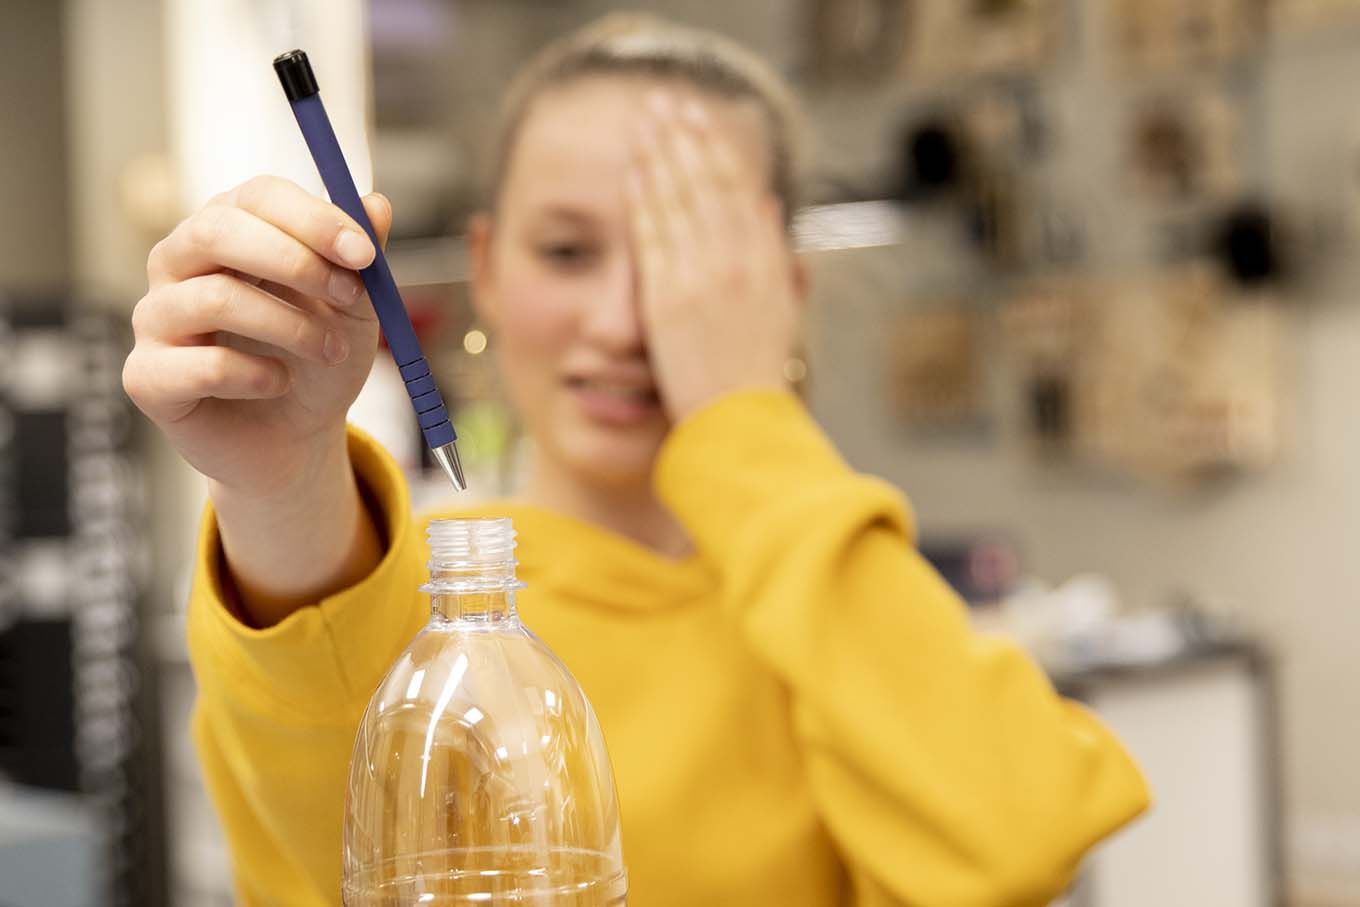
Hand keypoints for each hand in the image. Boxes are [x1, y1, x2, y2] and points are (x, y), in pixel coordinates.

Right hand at [123, 175, 391, 496]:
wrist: (295, 439)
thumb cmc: (316, 360)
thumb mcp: (353, 308)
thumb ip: (360, 258)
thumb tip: (376, 204)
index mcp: (229, 229)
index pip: (257, 196)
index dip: (313, 219)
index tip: (364, 254)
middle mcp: (178, 263)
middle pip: (217, 230)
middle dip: (295, 261)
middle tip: (351, 296)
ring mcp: (155, 317)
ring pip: (214, 298)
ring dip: (291, 327)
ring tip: (330, 351)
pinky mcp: (147, 376)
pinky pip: (203, 365)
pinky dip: (258, 375)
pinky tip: (278, 383)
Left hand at [625, 90, 800, 422]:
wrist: (742, 425)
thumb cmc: (759, 380)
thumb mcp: (782, 313)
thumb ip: (778, 259)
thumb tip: (774, 209)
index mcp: (767, 265)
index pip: (739, 194)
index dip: (719, 153)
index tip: (703, 122)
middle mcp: (737, 264)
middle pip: (708, 185)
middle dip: (687, 139)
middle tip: (669, 102)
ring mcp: (702, 278)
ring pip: (681, 201)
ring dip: (662, 154)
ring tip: (648, 119)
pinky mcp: (668, 298)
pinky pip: (654, 235)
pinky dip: (644, 198)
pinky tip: (633, 169)